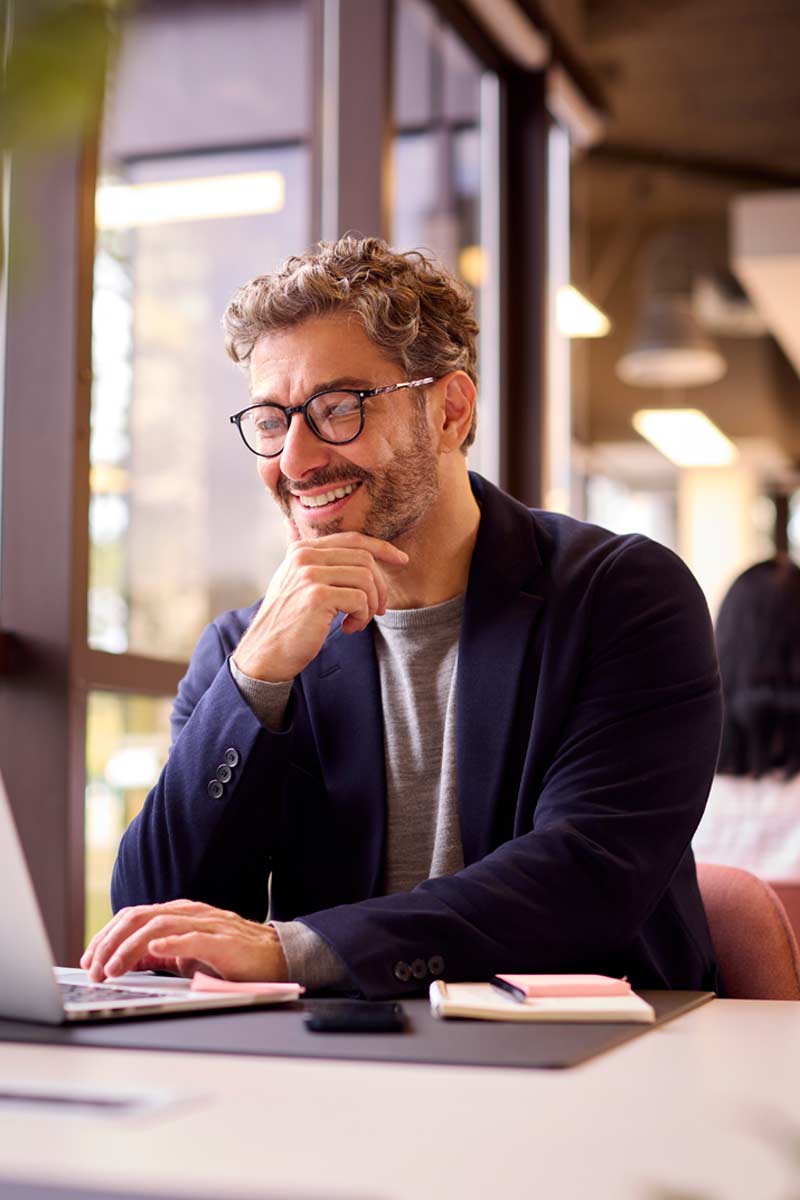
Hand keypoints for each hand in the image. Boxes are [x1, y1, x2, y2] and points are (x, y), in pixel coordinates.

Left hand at [80, 899, 288, 983]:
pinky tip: (154, 951)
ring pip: (159, 925)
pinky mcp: (224, 940)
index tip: (88, 960)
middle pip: (139, 917)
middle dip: (110, 943)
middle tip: (93, 969)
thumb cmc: (232, 957)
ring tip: (113, 967)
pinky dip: (172, 943)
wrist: (277, 956)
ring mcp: (207, 924)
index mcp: (178, 915)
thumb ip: (158, 954)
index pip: (133, 916)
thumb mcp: (187, 956)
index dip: (106, 936)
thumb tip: (124, 961)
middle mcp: (190, 913)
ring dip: (130, 948)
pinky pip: (194, 937)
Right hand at [233, 530, 407, 681]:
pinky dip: (362, 617)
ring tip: (357, 621)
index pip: (353, 539)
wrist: (266, 652)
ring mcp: (310, 574)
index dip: (382, 548)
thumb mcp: (291, 580)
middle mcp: (304, 556)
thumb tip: (290, 525)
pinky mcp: (317, 596)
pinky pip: (360, 600)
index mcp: (302, 549)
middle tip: (377, 610)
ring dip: (370, 605)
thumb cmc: (286, 621)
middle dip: (379, 586)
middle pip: (364, 559)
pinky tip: (347, 628)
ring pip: (366, 579)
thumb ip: (303, 557)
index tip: (402, 560)